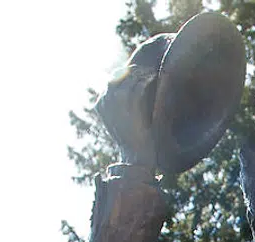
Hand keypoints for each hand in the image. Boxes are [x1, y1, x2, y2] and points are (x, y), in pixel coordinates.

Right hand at [95, 47, 162, 168]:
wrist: (136, 159)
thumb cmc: (133, 141)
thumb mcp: (122, 120)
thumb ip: (121, 104)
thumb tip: (128, 85)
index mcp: (101, 106)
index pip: (111, 81)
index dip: (124, 74)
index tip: (136, 70)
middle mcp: (105, 104)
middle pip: (117, 77)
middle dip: (132, 71)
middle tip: (145, 68)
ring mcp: (116, 107)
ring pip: (128, 81)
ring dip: (140, 74)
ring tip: (151, 72)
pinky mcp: (130, 111)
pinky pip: (138, 89)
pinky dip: (146, 81)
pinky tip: (154, 78)